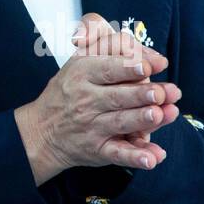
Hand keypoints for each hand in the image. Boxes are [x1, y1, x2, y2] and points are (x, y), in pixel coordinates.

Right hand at [71, 13, 178, 156]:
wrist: (42, 130)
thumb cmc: (70, 89)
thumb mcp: (80, 58)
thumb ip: (108, 45)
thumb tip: (137, 47)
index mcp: (82, 72)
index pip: (107, 67)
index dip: (129, 66)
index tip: (150, 65)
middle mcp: (86, 99)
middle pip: (116, 95)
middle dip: (140, 93)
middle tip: (160, 92)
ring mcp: (93, 126)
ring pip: (120, 122)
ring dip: (140, 120)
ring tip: (158, 114)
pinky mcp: (98, 149)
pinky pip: (118, 154)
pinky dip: (135, 157)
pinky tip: (152, 158)